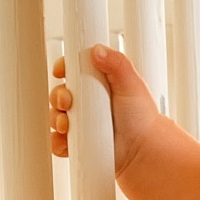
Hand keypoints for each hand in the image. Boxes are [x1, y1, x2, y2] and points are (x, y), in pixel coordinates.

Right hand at [49, 44, 162, 176]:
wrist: (144, 149)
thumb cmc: (142, 118)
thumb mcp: (132, 83)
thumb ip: (117, 63)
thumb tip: (97, 50)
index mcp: (97, 83)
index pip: (72, 71)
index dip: (64, 69)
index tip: (61, 71)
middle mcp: (87, 102)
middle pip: (60, 93)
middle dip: (58, 96)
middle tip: (67, 102)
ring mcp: (81, 123)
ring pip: (56, 117)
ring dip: (56, 119)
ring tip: (67, 125)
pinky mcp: (78, 142)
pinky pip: (59, 141)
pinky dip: (57, 141)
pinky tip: (65, 141)